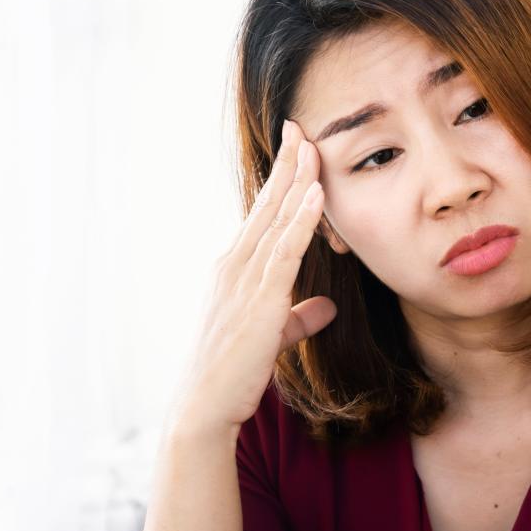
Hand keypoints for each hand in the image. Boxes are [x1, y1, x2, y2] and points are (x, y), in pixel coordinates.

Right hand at [170, 119, 336, 436]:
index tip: (295, 146)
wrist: (204, 405)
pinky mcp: (259, 301)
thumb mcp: (272, 335)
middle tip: (300, 125)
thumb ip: (298, 317)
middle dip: (286, 163)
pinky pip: (285, 251)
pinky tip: (316, 194)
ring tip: (312, 145)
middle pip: (267, 204)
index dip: (280, 179)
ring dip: (296, 180)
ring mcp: (243, 280)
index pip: (262, 213)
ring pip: (276, 219)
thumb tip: (325, 307)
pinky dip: (301, 220)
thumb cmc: (233, 372)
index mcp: (234, 269)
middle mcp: (234, 265)